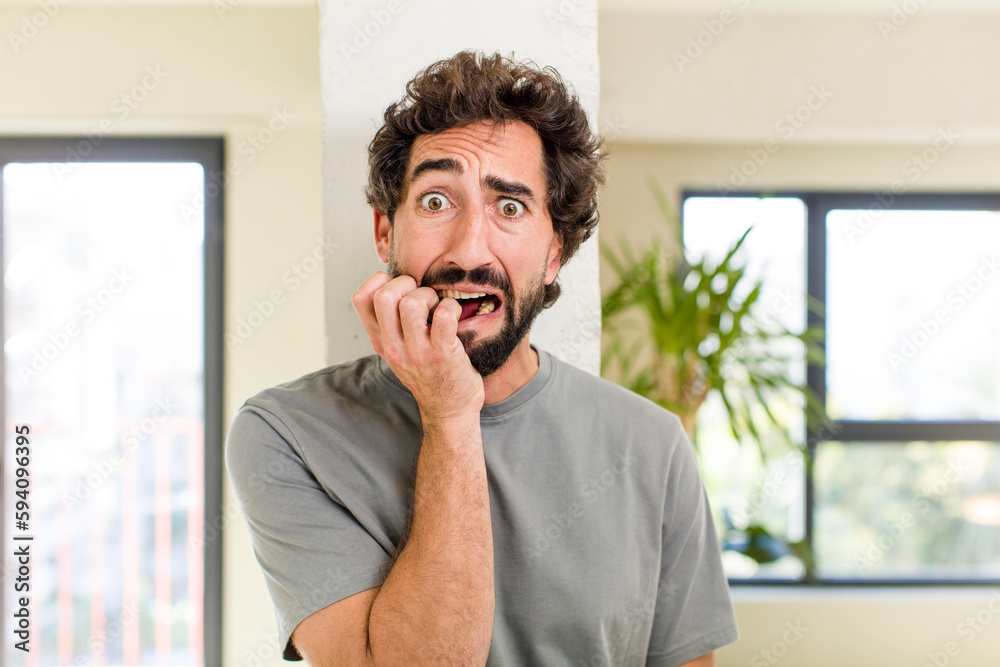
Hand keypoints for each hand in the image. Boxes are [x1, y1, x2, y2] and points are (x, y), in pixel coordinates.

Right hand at [353, 272, 484, 422]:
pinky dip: (451, 307)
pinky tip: (453, 314)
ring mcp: (417, 351)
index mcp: (380, 341)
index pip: (360, 298)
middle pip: (384, 296)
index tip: (399, 287)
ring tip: (437, 306)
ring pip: (412, 303)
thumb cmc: (427, 374)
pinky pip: (444, 316)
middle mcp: (394, 346)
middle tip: (420, 294)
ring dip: (429, 295)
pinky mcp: (442, 354)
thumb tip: (395, 284)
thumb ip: (391, 325)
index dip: (379, 281)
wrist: (448, 411)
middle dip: (406, 283)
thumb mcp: (398, 351)